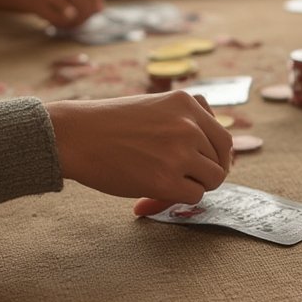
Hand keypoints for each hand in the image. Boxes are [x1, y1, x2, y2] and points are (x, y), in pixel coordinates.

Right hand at [47, 91, 232, 213]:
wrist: (74, 136)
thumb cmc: (110, 125)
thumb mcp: (156, 105)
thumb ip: (189, 119)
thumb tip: (227, 152)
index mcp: (186, 103)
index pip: (223, 139)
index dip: (217, 158)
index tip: (202, 168)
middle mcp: (188, 125)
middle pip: (221, 162)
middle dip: (206, 174)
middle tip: (183, 180)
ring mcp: (179, 153)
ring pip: (212, 180)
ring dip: (193, 186)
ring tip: (166, 184)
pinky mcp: (166, 180)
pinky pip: (194, 196)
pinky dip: (179, 199)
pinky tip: (154, 193)